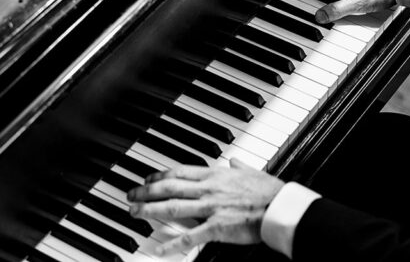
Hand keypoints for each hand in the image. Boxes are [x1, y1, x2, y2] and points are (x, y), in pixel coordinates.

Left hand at [127, 159, 284, 254]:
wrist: (279, 208)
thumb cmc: (269, 192)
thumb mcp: (253, 171)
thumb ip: (240, 166)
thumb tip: (235, 161)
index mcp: (215, 175)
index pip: (180, 172)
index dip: (160, 175)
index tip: (148, 179)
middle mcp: (208, 189)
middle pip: (169, 188)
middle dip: (146, 192)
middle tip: (130, 195)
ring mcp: (210, 208)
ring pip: (172, 208)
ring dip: (149, 211)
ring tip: (134, 213)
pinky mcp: (216, 228)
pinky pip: (188, 237)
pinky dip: (171, 243)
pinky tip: (158, 248)